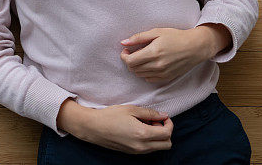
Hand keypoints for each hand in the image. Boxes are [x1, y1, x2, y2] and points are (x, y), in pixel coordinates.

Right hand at [58, 100, 172, 153]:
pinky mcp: (131, 152)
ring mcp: (136, 151)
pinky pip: (148, 149)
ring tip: (145, 124)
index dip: (169, 124)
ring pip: (158, 148)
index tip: (162, 116)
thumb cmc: (110, 116)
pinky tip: (139, 130)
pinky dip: (149, 140)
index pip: (167, 133)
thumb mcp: (130, 109)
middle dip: (166, 132)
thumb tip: (164, 115)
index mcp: (143, 134)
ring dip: (157, 137)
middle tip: (155, 121)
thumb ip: (149, 113)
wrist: (93, 127)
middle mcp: (142, 146)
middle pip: (166, 144)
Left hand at [120, 25, 229, 82]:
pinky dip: (145, 73)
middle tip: (133, 52)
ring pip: (140, 75)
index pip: (130, 61)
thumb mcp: (156, 32)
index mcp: (153, 53)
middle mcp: (157, 65)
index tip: (126, 50)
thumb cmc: (176, 36)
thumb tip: (123, 42)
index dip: (124, 56)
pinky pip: (149, 79)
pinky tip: (149, 64)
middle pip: (133, 69)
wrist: (196, 47)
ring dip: (136, 67)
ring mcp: (163, 73)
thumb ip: (138, 38)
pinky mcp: (167, 77)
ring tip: (141, 57)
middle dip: (129, 61)